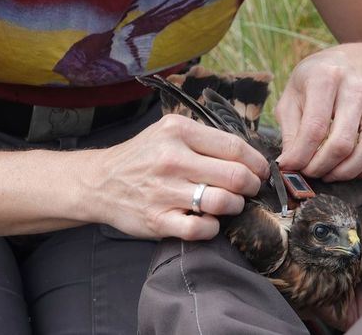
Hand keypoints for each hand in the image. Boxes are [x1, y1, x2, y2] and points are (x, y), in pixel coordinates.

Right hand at [82, 114, 269, 240]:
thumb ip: (205, 139)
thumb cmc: (143, 157)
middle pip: (235, 176)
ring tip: (231, 204)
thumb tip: (249, 154)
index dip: (257, 162)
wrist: (99, 182)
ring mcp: (164, 191)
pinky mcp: (157, 219)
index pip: (234, 146)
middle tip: (250, 189)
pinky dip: (213, 228)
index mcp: (178, 131)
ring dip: (235, 206)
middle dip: (252, 186)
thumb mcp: (168, 132)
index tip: (262, 170)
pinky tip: (209, 221)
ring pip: (223, 202)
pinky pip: (201, 229)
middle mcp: (171, 159)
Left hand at [275, 50, 361, 180]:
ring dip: (347, 171)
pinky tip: (352, 170)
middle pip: (343, 142)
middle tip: (308, 173)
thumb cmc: (310, 86)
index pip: (315, 128)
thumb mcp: (290, 99)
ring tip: (329, 174)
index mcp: (326, 78)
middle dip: (321, 166)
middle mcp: (356, 89)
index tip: (289, 167)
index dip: (301, 155)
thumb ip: (290, 132)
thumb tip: (290, 165)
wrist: (343, 66)